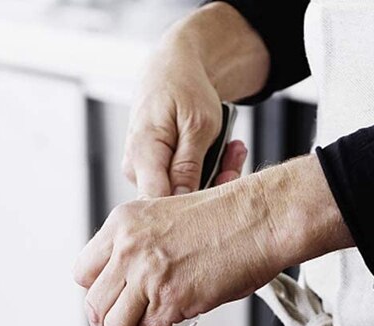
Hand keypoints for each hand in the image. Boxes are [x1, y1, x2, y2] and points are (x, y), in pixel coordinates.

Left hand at [73, 155, 353, 325]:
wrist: (260, 219)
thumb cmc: (225, 220)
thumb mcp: (164, 220)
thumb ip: (138, 249)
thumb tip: (128, 289)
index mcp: (122, 224)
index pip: (83, 271)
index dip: (96, 295)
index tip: (111, 305)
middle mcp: (128, 248)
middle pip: (93, 304)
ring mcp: (148, 274)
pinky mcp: (171, 298)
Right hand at [123, 48, 224, 197]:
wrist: (172, 68)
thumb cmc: (183, 88)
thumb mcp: (198, 125)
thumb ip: (188, 166)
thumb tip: (180, 201)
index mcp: (142, 156)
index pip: (156, 204)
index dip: (186, 210)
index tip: (216, 198)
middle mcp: (136, 170)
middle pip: (173, 201)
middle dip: (211, 186)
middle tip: (237, 157)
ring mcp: (145, 173)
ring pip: (182, 193)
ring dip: (215, 175)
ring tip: (234, 148)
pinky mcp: (155, 173)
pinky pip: (183, 183)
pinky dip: (207, 170)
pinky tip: (224, 151)